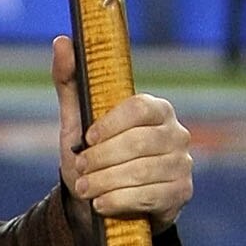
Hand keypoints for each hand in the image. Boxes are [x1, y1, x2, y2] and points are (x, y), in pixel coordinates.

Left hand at [52, 32, 191, 228]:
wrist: (108, 201)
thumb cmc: (96, 154)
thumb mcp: (78, 120)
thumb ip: (70, 82)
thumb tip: (62, 41)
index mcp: (156, 109)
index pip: (141, 108)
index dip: (112, 124)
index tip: (88, 138)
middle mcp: (176, 133)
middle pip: (140, 143)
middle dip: (103, 159)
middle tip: (80, 169)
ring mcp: (182, 164)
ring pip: (143, 172)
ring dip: (106, 182)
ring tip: (85, 189)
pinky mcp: (181, 193)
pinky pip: (150, 197)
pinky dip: (120, 201)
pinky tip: (101, 204)